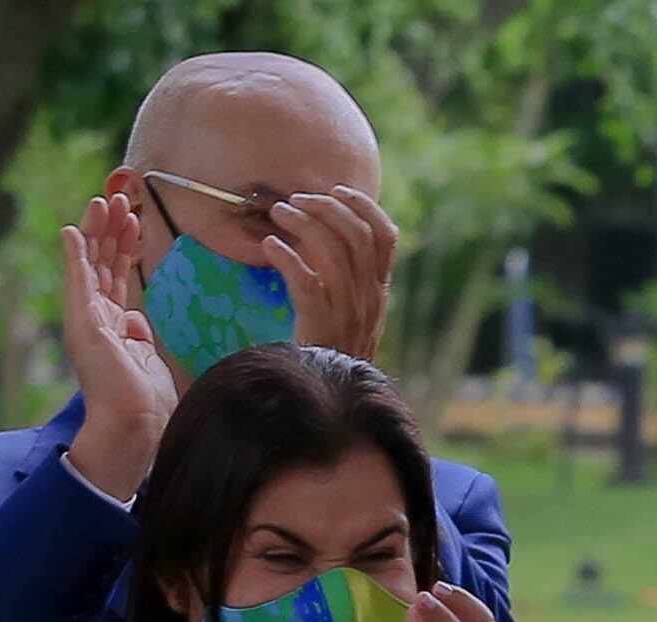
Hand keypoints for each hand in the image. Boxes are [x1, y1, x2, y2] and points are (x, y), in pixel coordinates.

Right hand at [58, 194, 175, 499]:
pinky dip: (75, 255)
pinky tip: (75, 230)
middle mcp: (96, 318)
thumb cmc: (146, 402)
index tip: (135, 220)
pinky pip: (77, 281)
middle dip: (112, 228)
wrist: (136, 425)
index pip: (118, 275)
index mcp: (114, 325)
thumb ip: (138, 335)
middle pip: (103, 262)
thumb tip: (136, 318)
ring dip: (98, 231)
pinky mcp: (83, 324)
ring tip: (104, 201)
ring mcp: (87, 319)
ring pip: (91, 264)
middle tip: (119, 198)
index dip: (125, 246)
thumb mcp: (147, 359)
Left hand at [263, 187, 398, 359]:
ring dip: (302, 224)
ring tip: (278, 214)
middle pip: (358, 236)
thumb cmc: (332, 348)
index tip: (338, 190)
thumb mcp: (354, 311)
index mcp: (379, 291)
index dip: (364, 206)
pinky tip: (269, 246)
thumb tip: (330, 234)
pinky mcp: (322, 326)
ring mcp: (348, 313)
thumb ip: (351, 278)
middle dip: (326, 207)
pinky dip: (286, 257)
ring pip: (333, 253)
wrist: (329, 396)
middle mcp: (370, 299)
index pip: (387, 237)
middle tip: (295, 199)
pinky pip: (307, 282)